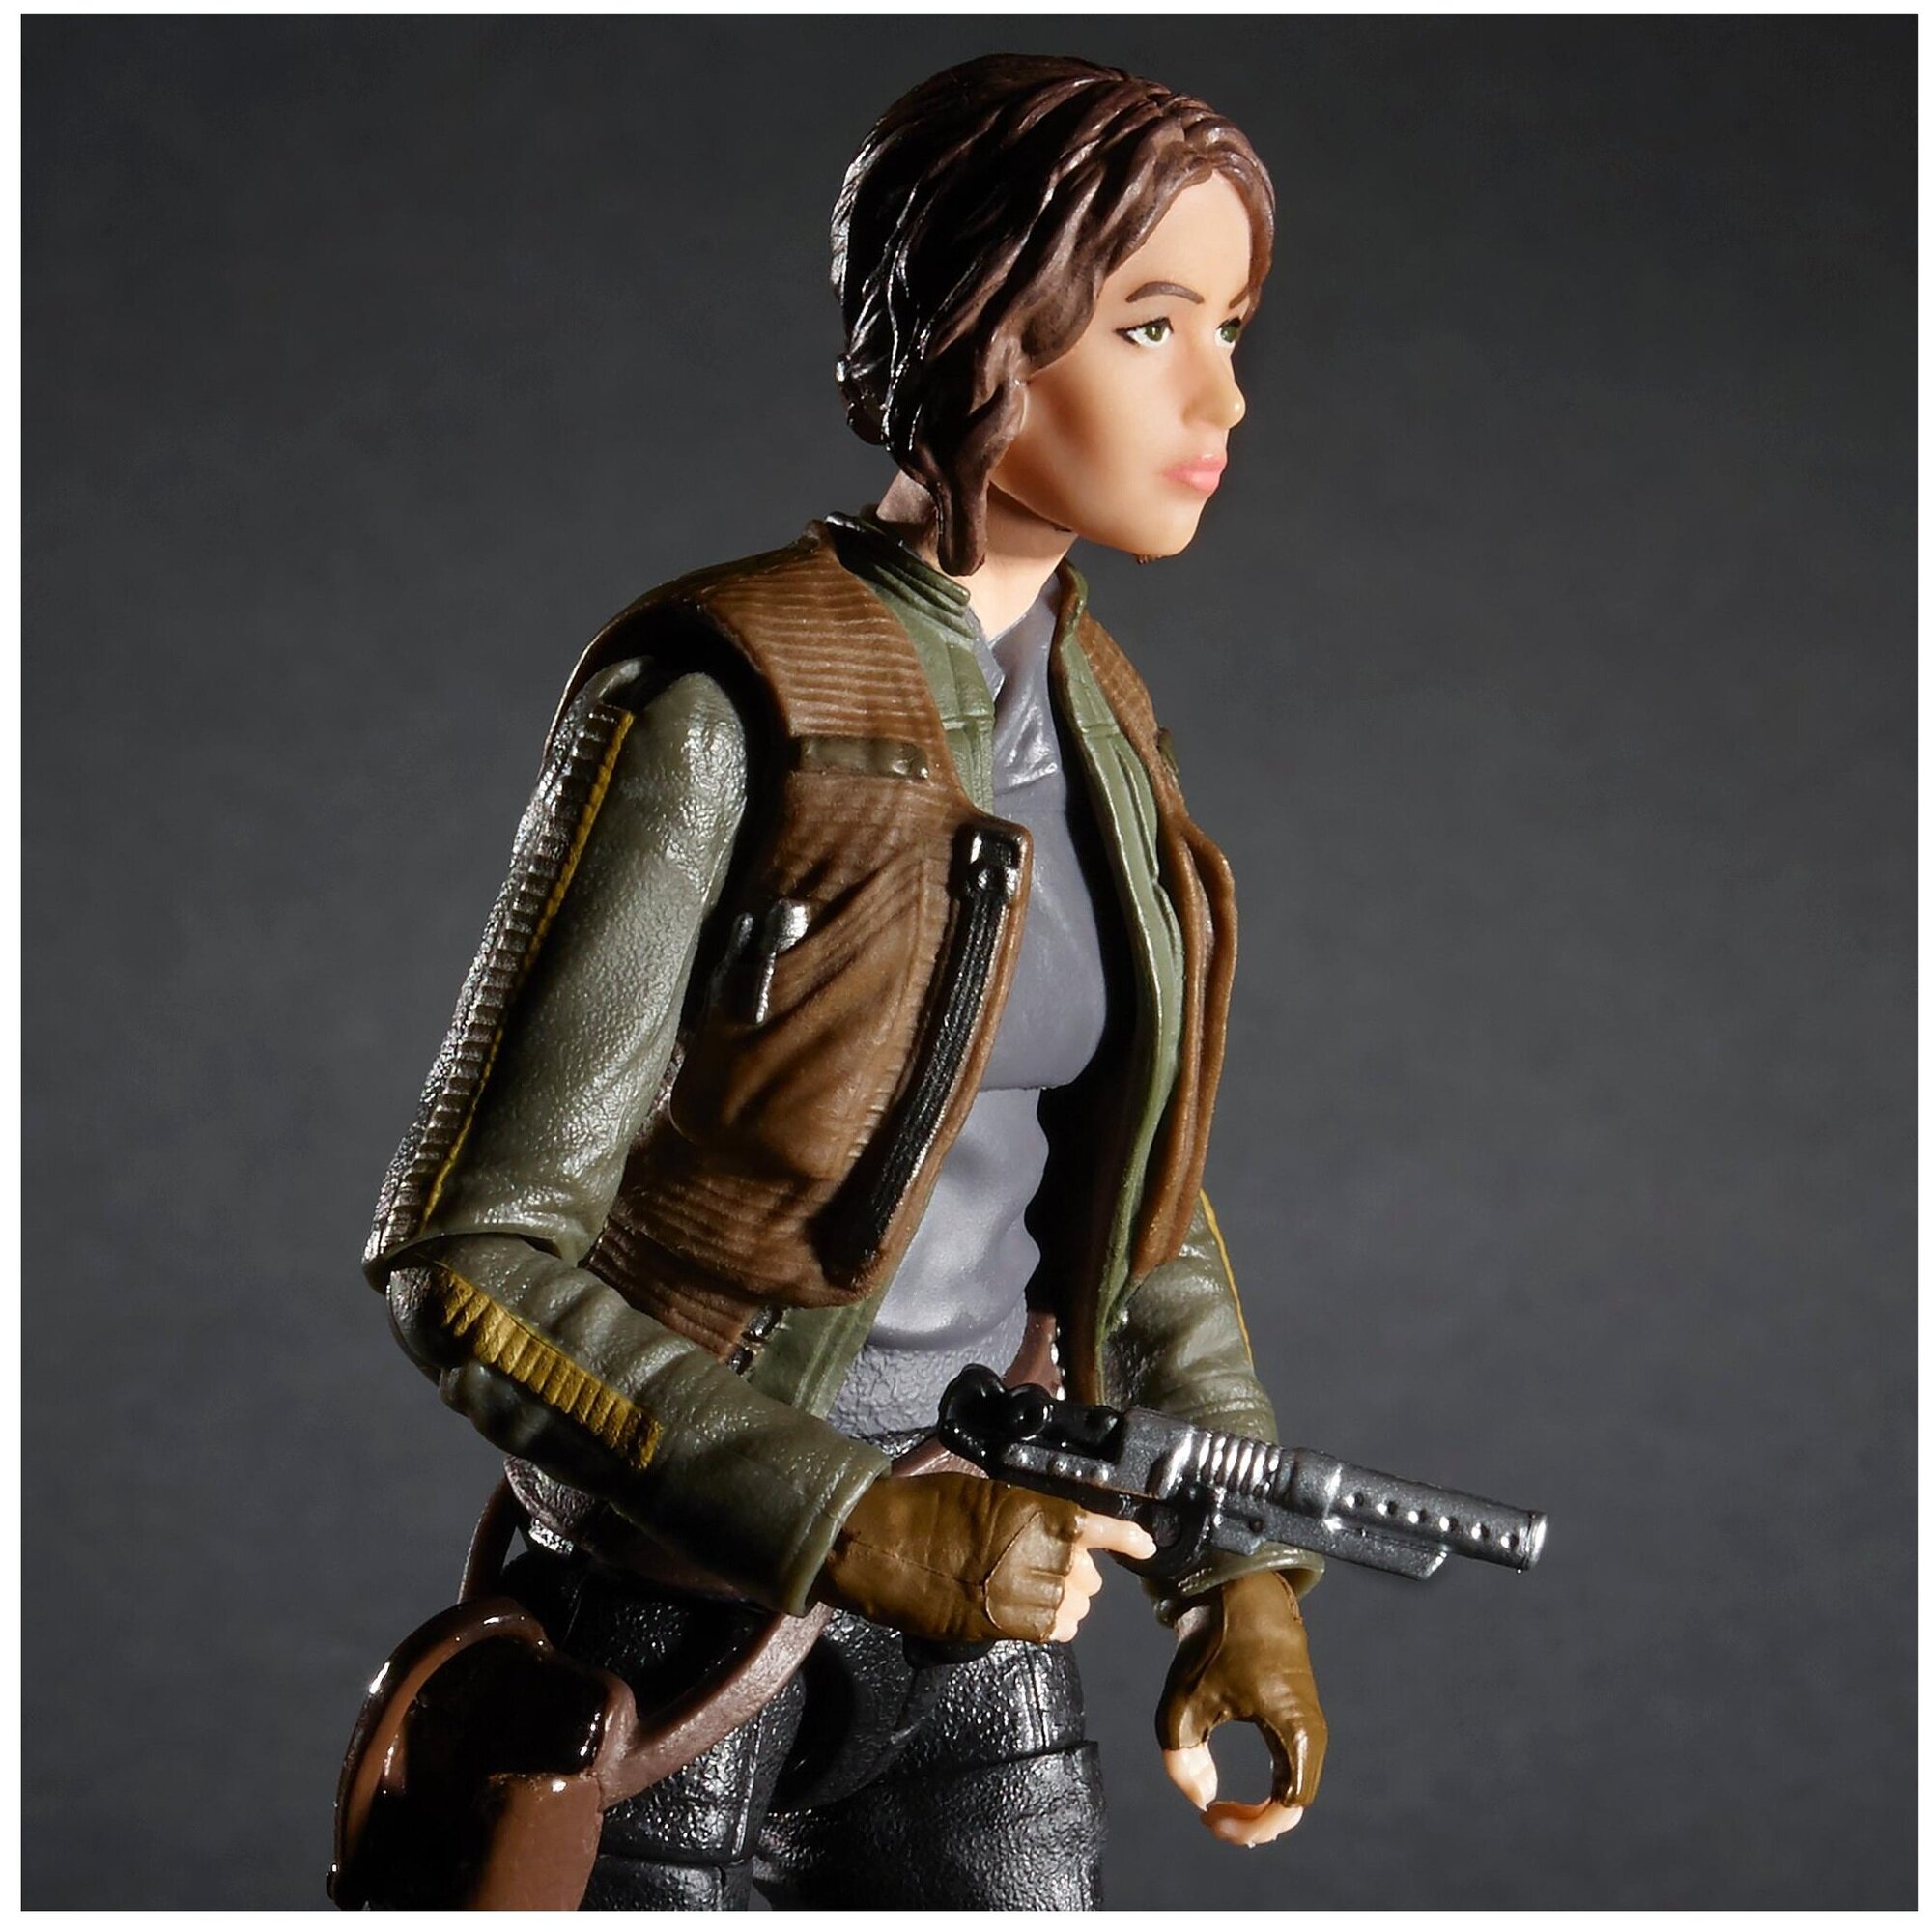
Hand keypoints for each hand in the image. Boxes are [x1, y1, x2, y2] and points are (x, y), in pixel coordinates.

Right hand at [816, 1471, 1155, 1644]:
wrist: (883, 1542)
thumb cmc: (928, 1507)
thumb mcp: (986, 1493)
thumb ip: (1026, 1512)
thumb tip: (1044, 1527)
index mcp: (1039, 1512)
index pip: (1099, 1529)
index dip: (1127, 1539)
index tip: (1147, 1547)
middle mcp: (1043, 1553)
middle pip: (1086, 1575)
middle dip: (1072, 1572)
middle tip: (1039, 1564)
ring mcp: (1027, 1593)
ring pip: (1072, 1607)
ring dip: (1058, 1601)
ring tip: (1024, 1590)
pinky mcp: (1006, 1625)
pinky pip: (1053, 1630)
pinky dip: (1046, 1624)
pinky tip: (1024, 1613)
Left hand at [1156, 1569, 1326, 1846]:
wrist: (1235, 1585)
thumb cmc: (1212, 1639)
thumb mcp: (1183, 1701)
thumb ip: (1182, 1759)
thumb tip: (1203, 1798)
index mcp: (1295, 1729)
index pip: (1288, 1807)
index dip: (1251, 1828)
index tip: (1211, 1820)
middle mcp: (1311, 1727)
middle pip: (1293, 1802)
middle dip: (1255, 1823)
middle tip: (1214, 1821)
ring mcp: (1308, 1717)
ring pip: (1293, 1784)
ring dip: (1261, 1807)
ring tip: (1223, 1813)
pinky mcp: (1297, 1708)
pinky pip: (1291, 1764)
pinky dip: (1268, 1786)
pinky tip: (1235, 1792)